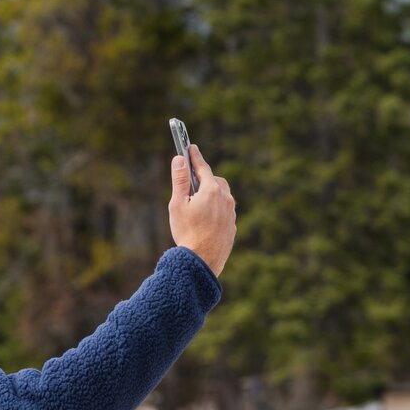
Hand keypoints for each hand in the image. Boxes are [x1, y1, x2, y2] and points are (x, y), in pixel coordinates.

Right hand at [168, 143, 235, 278]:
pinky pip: (225, 210)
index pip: (203, 167)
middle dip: (204, 177)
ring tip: (197, 202)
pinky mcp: (232, 226)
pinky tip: (205, 218)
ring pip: (222, 195)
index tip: (190, 147)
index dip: (195, 156)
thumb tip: (179, 159)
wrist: (202, 262)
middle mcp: (225, 199)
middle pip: (215, 181)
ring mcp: (231, 213)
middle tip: (191, 180)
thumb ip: (180, 180)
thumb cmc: (187, 233)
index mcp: (211, 191)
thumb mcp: (178, 204)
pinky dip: (216, 208)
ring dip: (211, 193)